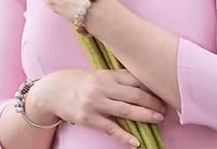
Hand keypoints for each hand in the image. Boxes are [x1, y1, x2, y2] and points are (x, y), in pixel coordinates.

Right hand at [31, 69, 165, 146]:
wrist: (51, 91)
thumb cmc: (76, 81)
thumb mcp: (96, 74)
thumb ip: (115, 78)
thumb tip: (139, 82)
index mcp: (106, 75)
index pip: (134, 79)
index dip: (151, 87)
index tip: (163, 92)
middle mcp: (102, 87)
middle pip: (134, 95)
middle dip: (152, 102)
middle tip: (165, 109)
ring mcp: (95, 103)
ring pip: (126, 111)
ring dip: (145, 116)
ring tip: (158, 119)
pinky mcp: (88, 118)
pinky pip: (110, 128)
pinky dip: (125, 135)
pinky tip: (136, 141)